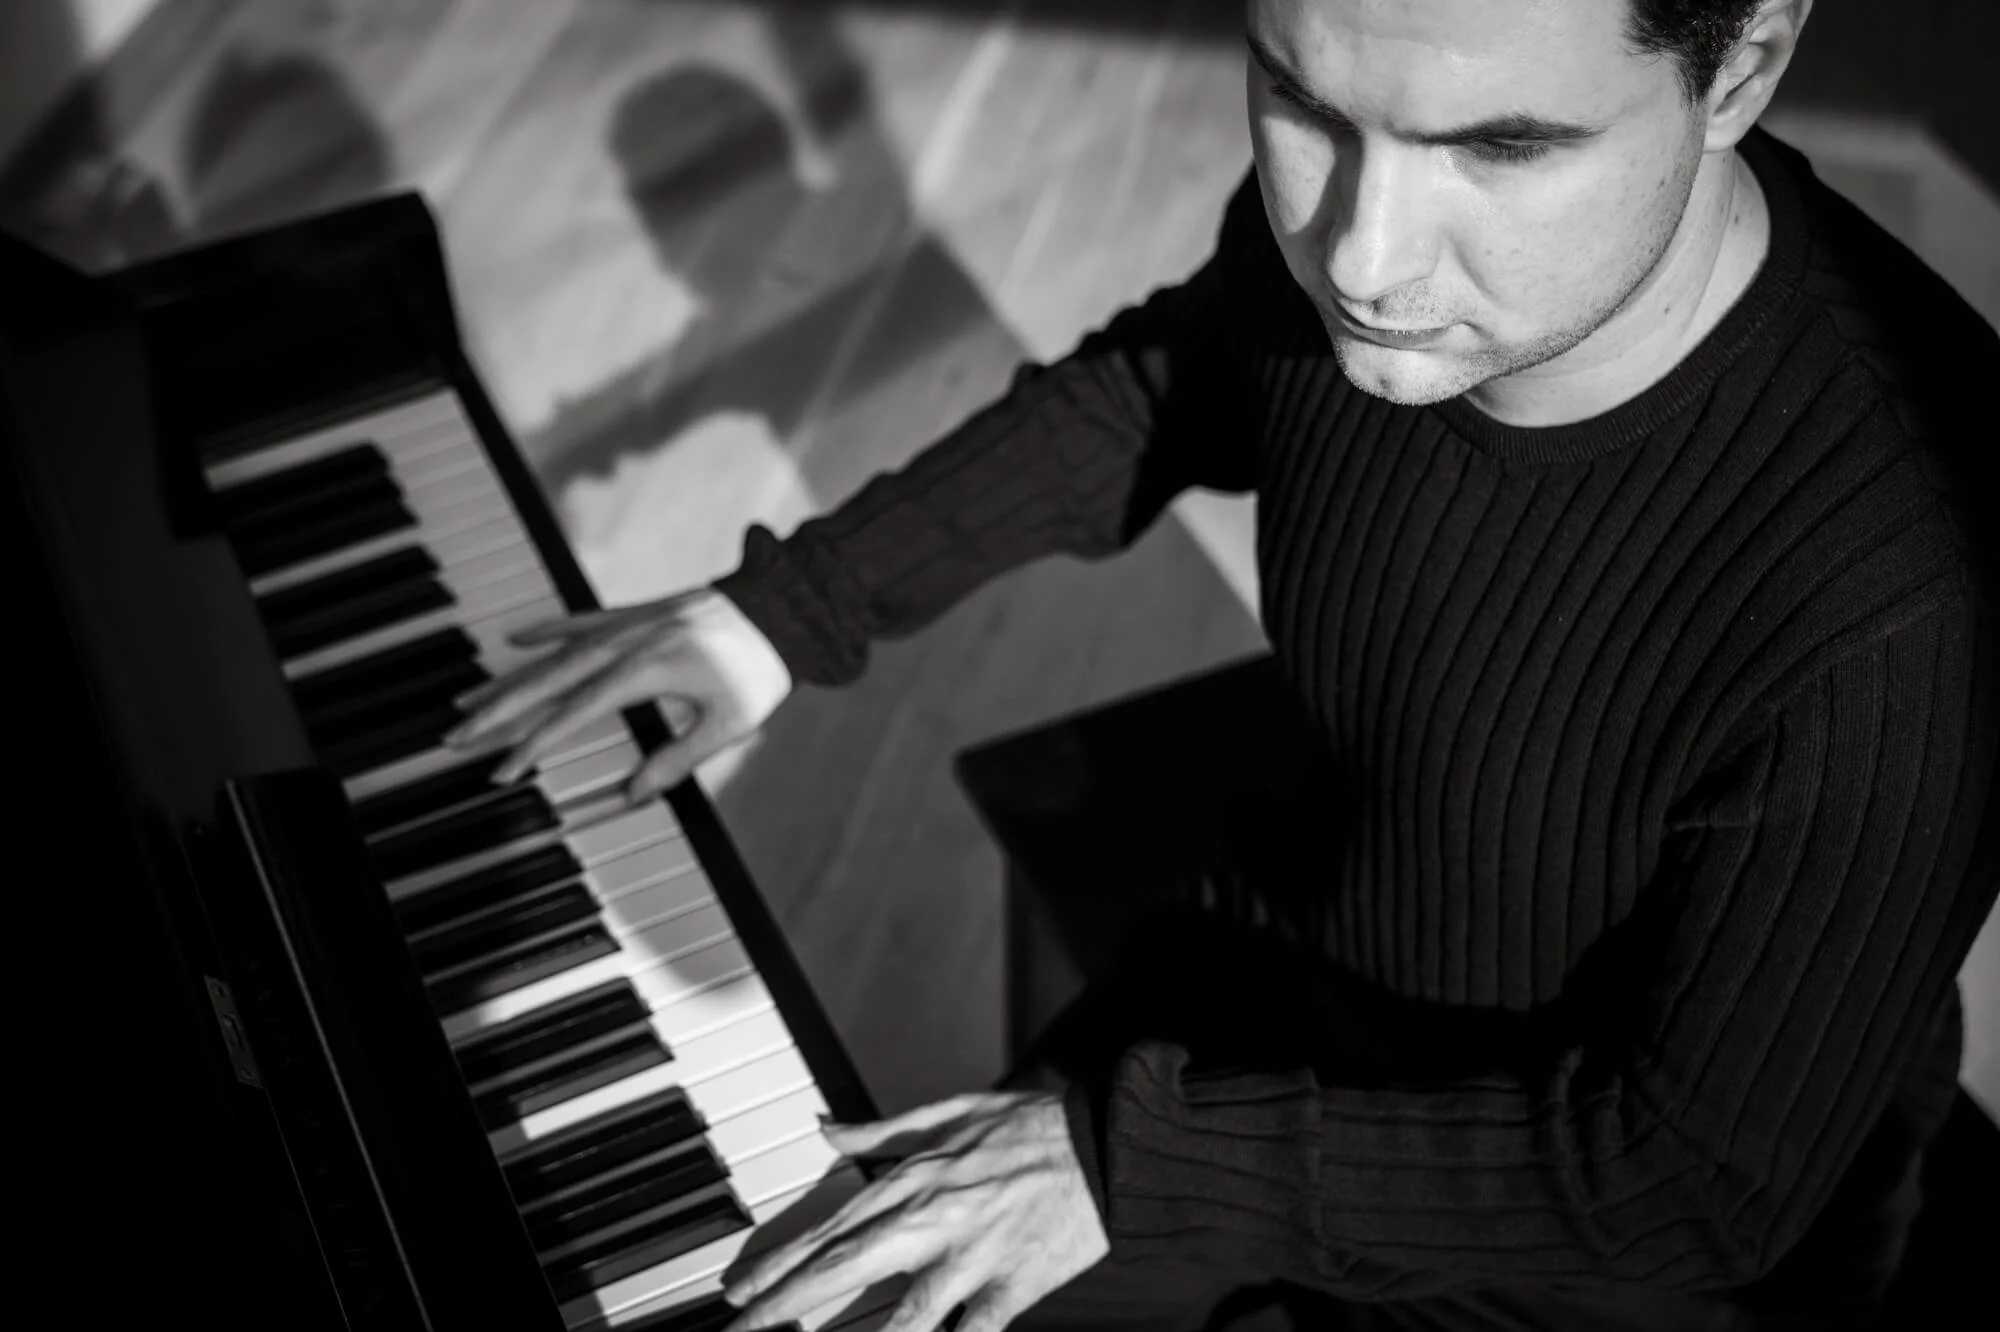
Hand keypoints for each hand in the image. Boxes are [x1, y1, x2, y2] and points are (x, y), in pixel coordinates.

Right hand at [443, 588, 791, 800]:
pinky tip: (517, 640)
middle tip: (454, 735)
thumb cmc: (760, 669)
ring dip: (509, 679)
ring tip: (467, 700)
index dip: (532, 745)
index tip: (502, 770)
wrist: (785, 609)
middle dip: (497, 711)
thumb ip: (677, 760)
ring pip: (553, 655)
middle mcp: (626, 644)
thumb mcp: (728, 724)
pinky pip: (580, 623)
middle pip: (547, 682)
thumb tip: (633, 794)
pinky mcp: (636, 615)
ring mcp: (627, 626)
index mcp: (645, 672)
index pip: (572, 715)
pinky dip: (548, 631)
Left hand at [722, 1092, 1108, 1331]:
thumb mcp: (950, 1112)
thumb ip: (881, 1130)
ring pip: (898, 1317)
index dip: (779, 1265)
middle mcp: (932, 1222)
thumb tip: (826, 1129)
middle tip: (742, 1328)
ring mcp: (971, 1259)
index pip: (830, 1231)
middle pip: (843, 1272)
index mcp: (913, 1180)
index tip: (742, 1291)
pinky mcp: (1010, 1288)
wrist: (1104, 1145)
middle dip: (784, 1306)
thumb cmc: (1030, 1128)